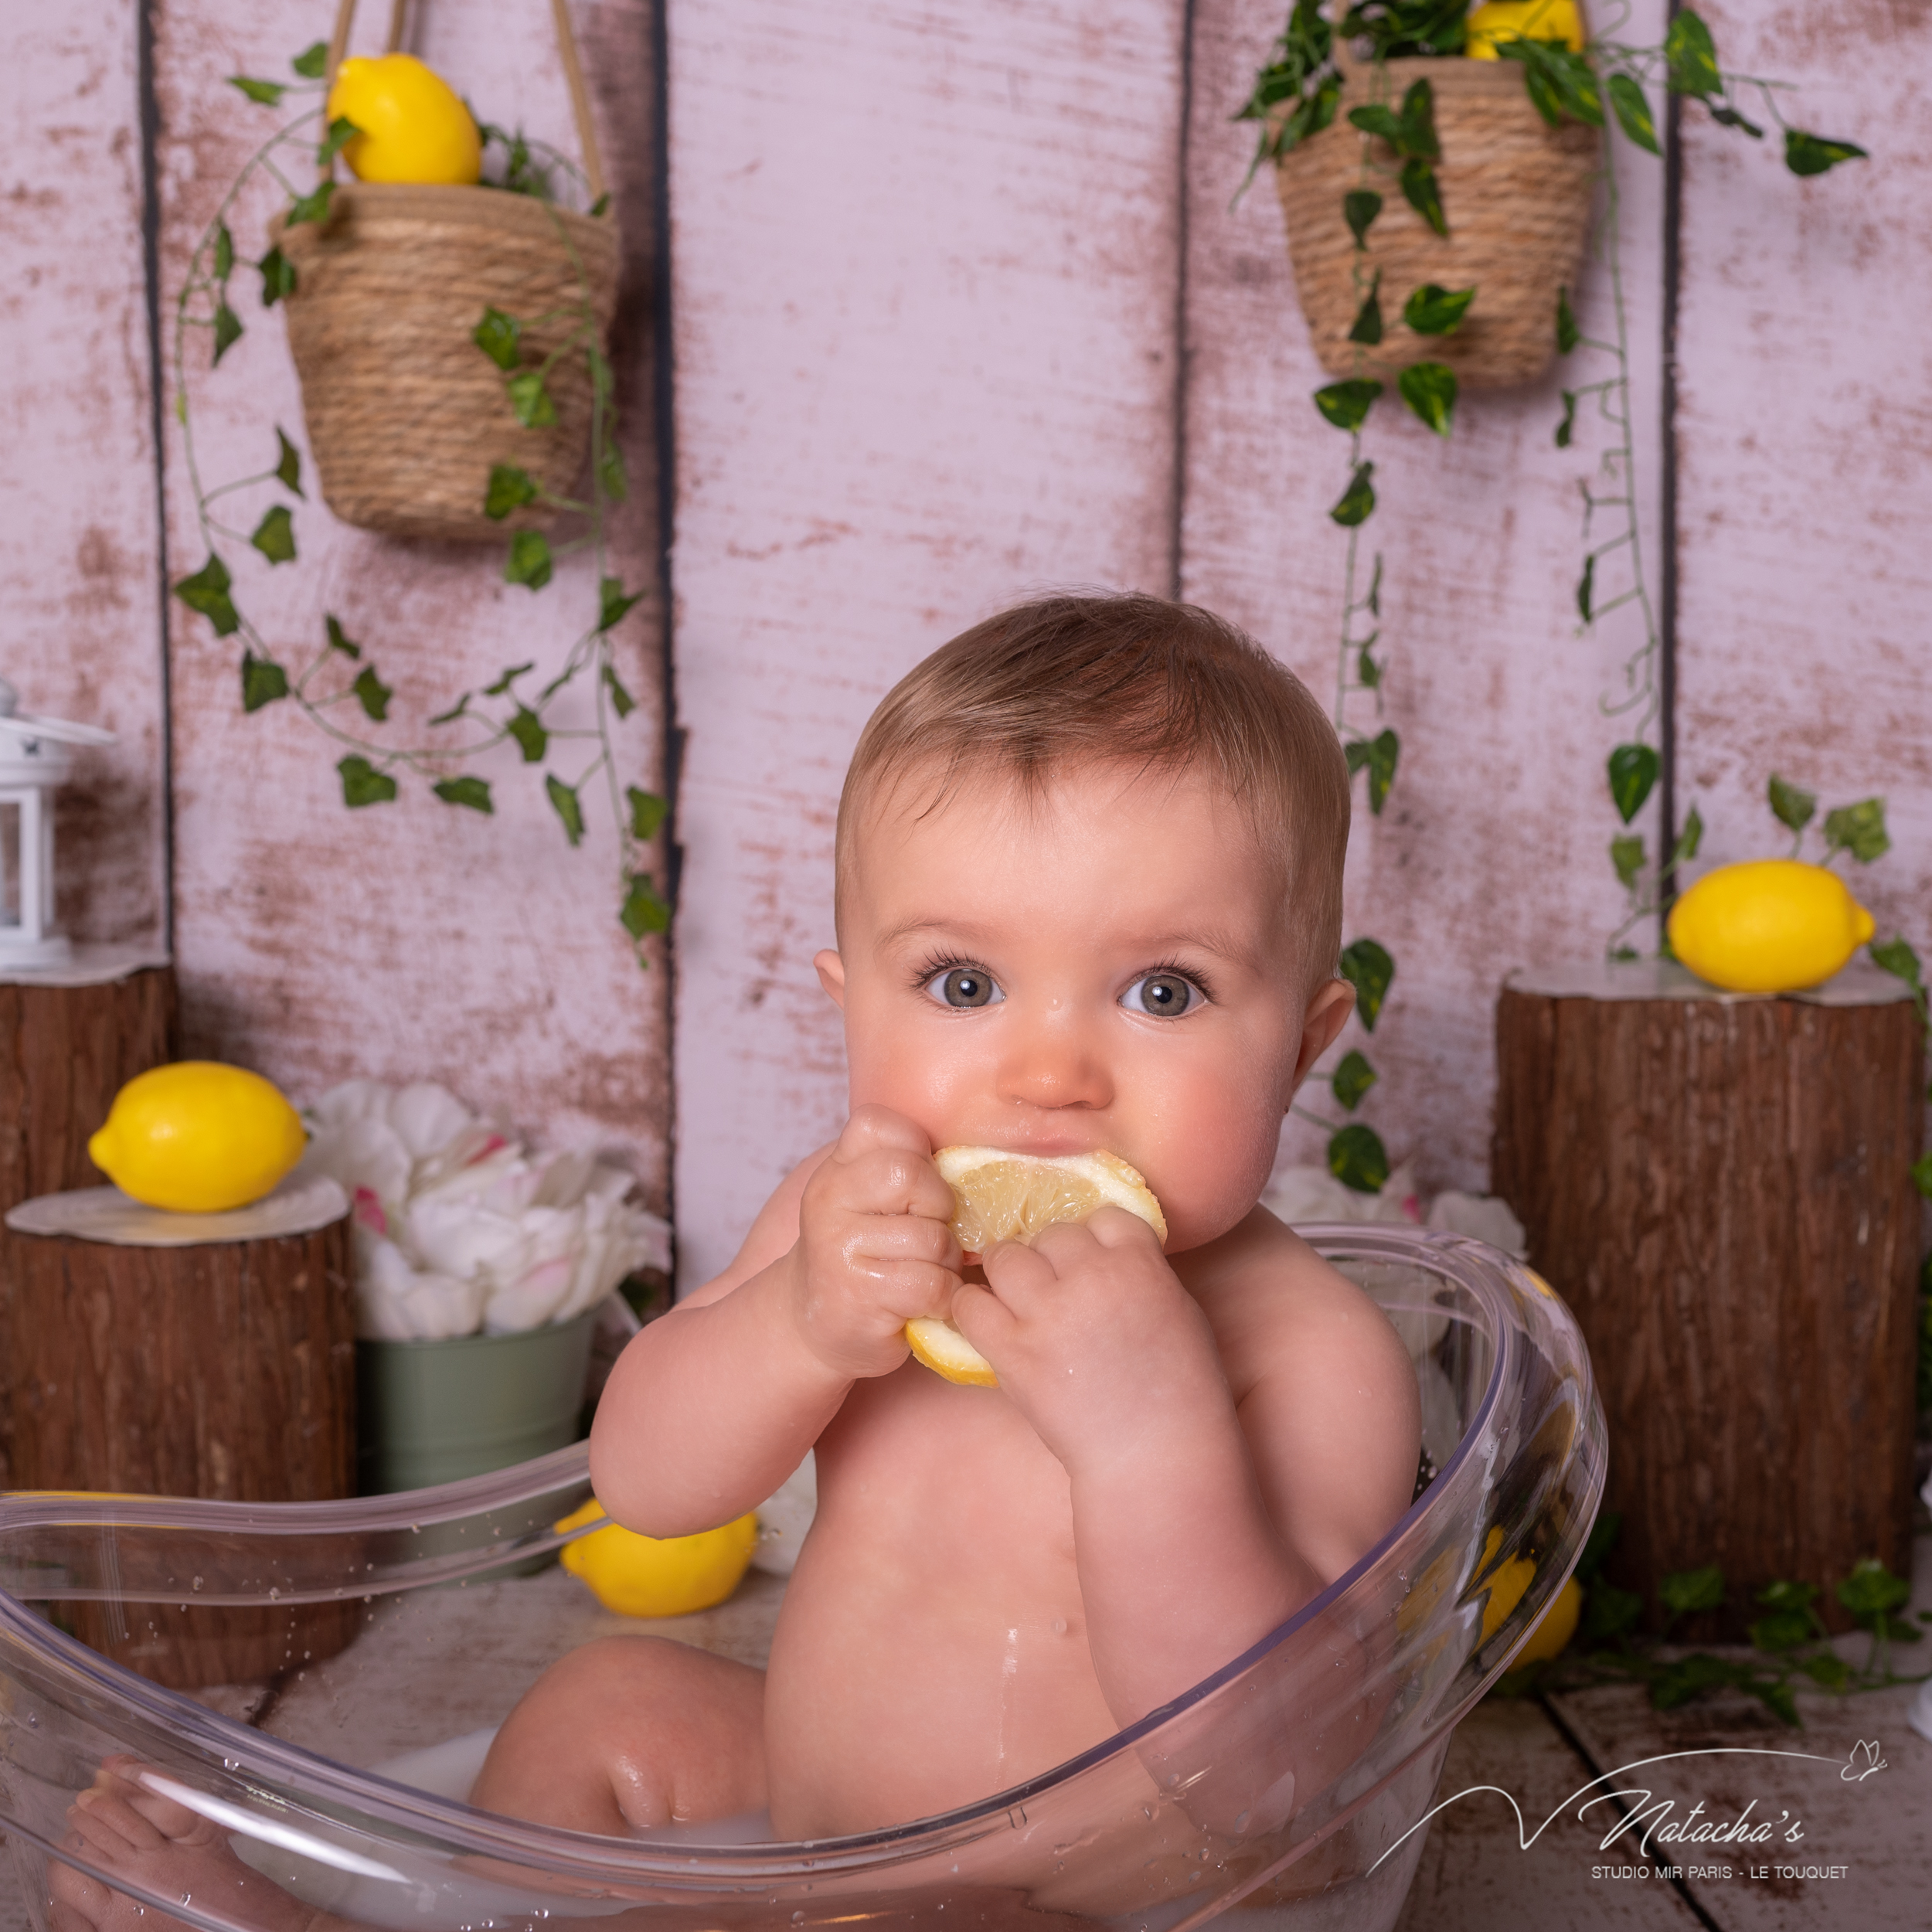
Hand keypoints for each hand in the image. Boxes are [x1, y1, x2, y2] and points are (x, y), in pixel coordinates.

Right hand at [785, 1105, 961, 1379]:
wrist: (817, 1326)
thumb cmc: (866, 1258)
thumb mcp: (871, 1204)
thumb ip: (907, 1173)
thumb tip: (978, 1172)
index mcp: (836, 1168)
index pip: (878, 1123)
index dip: (916, 1151)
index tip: (917, 1187)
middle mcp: (829, 1199)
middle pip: (910, 1175)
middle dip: (940, 1208)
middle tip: (932, 1232)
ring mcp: (838, 1245)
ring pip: (931, 1237)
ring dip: (947, 1262)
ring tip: (930, 1272)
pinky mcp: (858, 1292)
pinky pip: (930, 1283)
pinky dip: (944, 1297)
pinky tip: (928, 1302)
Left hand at [951, 1208, 1231, 1471]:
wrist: (1154, 1454)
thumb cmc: (1181, 1390)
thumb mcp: (1178, 1311)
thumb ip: (1141, 1272)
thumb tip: (1103, 1252)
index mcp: (1140, 1264)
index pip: (1102, 1218)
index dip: (1095, 1240)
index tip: (1093, 1266)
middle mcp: (1091, 1278)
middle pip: (1051, 1234)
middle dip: (1051, 1258)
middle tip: (1055, 1290)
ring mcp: (1048, 1314)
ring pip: (1005, 1256)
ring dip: (1009, 1273)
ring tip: (1017, 1300)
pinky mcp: (1013, 1352)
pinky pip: (969, 1305)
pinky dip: (974, 1309)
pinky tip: (989, 1323)